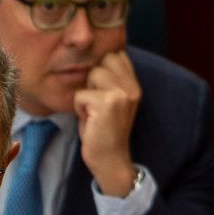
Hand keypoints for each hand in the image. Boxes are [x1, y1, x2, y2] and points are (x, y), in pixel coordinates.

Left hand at [73, 51, 140, 195]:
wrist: (110, 160)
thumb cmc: (103, 131)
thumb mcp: (111, 100)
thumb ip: (109, 79)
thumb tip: (90, 55)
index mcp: (134, 84)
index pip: (115, 54)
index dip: (102, 68)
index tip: (101, 90)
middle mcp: (132, 86)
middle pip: (103, 59)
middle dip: (92, 79)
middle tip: (96, 104)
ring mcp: (122, 93)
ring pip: (91, 74)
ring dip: (85, 94)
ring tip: (93, 112)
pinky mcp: (108, 103)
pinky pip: (80, 94)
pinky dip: (79, 108)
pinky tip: (90, 121)